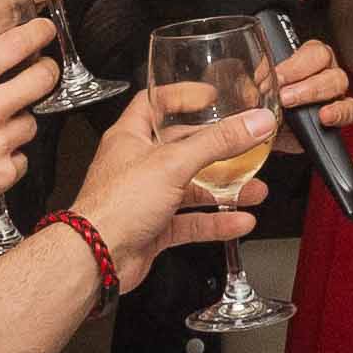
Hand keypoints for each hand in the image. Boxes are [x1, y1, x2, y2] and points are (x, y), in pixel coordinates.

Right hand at [0, 23, 55, 244]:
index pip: (15, 45)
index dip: (38, 33)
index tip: (44, 31)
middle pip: (43, 79)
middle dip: (47, 73)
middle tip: (42, 74)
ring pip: (31, 123)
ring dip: (18, 123)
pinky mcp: (2, 174)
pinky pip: (22, 159)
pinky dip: (9, 158)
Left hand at [75, 80, 284, 275]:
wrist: (97, 257)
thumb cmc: (114, 206)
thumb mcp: (173, 163)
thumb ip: (218, 142)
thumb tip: (253, 123)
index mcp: (131, 137)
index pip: (155, 104)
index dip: (183, 96)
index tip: (210, 96)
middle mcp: (138, 165)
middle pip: (183, 149)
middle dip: (217, 150)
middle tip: (244, 146)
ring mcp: (147, 198)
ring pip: (192, 189)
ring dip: (224, 190)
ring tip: (254, 189)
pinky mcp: (154, 228)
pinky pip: (191, 222)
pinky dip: (216, 222)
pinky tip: (239, 221)